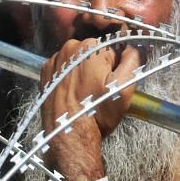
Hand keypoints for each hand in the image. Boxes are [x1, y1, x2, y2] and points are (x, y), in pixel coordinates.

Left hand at [40, 38, 140, 180]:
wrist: (68, 134)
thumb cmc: (97, 112)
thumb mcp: (124, 87)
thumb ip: (133, 60)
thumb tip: (133, 46)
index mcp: (90, 46)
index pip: (112, 50)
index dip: (115, 68)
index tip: (110, 84)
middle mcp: (70, 47)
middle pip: (94, 53)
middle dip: (99, 68)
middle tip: (98, 91)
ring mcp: (55, 59)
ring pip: (79, 60)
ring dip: (83, 72)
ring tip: (84, 94)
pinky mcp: (45, 71)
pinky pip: (64, 67)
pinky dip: (69, 77)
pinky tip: (73, 93)